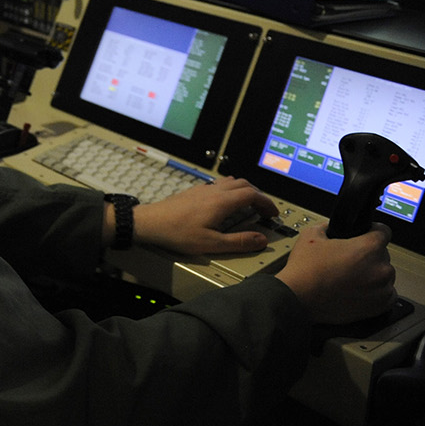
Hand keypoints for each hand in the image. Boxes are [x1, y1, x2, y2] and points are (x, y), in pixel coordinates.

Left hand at [129, 176, 279, 254]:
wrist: (151, 223)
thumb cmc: (177, 233)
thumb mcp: (211, 243)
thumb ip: (239, 242)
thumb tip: (260, 240)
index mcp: (221, 202)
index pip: (253, 194)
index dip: (267, 203)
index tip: (273, 214)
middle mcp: (214, 191)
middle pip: (244, 184)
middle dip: (259, 195)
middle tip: (265, 210)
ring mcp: (203, 189)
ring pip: (232, 182)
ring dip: (245, 190)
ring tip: (250, 205)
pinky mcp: (195, 191)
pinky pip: (219, 184)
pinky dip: (231, 190)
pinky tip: (227, 203)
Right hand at [276, 223, 395, 323]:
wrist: (299, 299)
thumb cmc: (306, 271)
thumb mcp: (311, 235)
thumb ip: (328, 227)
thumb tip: (332, 228)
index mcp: (368, 248)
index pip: (384, 231)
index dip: (372, 231)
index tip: (367, 235)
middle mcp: (381, 268)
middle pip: (383, 254)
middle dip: (369, 256)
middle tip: (349, 261)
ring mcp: (382, 289)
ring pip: (385, 275)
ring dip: (373, 274)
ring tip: (352, 278)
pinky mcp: (380, 306)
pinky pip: (387, 294)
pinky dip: (376, 292)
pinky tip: (359, 290)